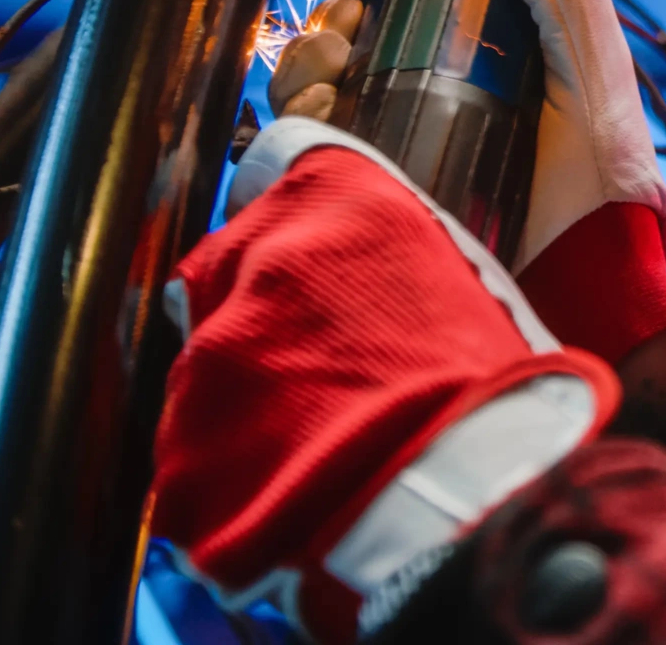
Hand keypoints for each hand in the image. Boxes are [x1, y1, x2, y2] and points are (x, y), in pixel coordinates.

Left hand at [158, 122, 620, 641]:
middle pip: (227, 262)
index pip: (282, 160)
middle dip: (260, 305)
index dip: (296, 210)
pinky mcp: (178, 448)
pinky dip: (232, 468)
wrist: (463, 505)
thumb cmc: (488, 391)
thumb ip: (393, 251)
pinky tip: (293, 487)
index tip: (307, 240)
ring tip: (319, 440)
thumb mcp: (463, 282)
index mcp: (334, 200)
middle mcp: (253, 257)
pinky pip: (195, 452)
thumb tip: (373, 261)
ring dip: (246, 393)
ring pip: (207, 363)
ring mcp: (205, 355)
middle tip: (325, 361)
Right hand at [239, 0, 665, 364]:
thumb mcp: (592, 62)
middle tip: (341, 38)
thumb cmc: (605, 183)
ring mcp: (392, 166)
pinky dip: (290, 132)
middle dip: (322, 34)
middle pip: (336, 56)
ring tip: (328, 79)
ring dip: (300, 74)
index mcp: (476, 75)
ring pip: (305, 103)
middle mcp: (425, 117)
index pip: (396, 19)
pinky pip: (293, 166)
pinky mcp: (365, 211)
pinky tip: (317, 123)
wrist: (591, 286)